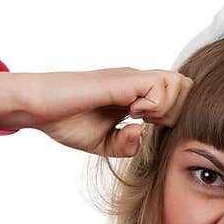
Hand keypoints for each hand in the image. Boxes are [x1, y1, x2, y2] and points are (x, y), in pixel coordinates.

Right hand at [0, 67, 193, 156]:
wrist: (38, 107)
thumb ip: (128, 144)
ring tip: (143, 120)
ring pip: (178, 83)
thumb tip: (143, 134)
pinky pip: (158, 86)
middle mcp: (137, 82)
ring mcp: (131, 79)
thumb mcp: (104, 143)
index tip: (152, 132)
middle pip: (185, 88)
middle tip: (152, 126)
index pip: (177, 97)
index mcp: (135, 94)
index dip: (174, 117)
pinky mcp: (122, 80)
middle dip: (178, 112)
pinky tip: (133, 115)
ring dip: (168, 108)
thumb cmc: (65, 120)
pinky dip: (154, 105)